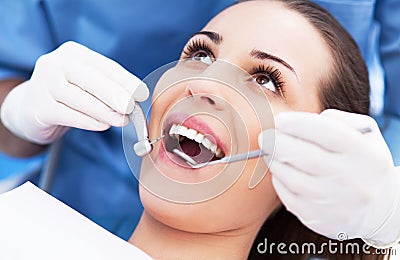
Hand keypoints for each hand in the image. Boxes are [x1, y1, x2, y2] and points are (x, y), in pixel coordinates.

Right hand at [1, 41, 148, 143]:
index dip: (125, 80)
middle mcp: (54, 64)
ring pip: (80, 99)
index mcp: (72, 53)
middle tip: (131, 107)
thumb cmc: (67, 95)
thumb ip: (108, 87)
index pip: (104, 66)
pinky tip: (103, 125)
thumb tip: (135, 99)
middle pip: (91, 80)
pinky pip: (68, 115)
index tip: (142, 93)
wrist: (30, 109)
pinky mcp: (38, 107)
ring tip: (122, 120)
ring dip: (105, 112)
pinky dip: (88, 122)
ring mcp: (42, 84)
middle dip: (115, 94)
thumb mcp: (86, 84)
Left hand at [258, 109, 399, 246]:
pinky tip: (280, 171)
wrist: (380, 209)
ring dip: (275, 162)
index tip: (280, 120)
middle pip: (308, 158)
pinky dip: (279, 182)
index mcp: (368, 156)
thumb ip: (337, 121)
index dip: (300, 124)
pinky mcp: (322, 221)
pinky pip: (291, 198)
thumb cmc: (365, 163)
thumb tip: (302, 121)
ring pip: (295, 180)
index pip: (331, 134)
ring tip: (270, 151)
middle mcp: (355, 182)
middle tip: (265, 136)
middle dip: (279, 143)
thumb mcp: (365, 135)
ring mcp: (338, 205)